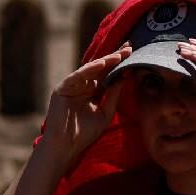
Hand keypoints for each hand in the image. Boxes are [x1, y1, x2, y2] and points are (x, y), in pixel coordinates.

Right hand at [40, 44, 130, 165]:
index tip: (133, 54)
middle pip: (100, 69)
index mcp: (92, 92)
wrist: (66, 147)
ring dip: (105, 61)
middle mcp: (82, 86)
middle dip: (114, 57)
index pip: (108, 75)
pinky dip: (89, 69)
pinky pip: (77, 76)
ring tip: (119, 55)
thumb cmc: (85, 134)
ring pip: (90, 70)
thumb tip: (125, 76)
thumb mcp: (105, 113)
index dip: (119, 65)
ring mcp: (71, 86)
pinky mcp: (62, 89)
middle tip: (129, 47)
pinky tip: (102, 63)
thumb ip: (114, 95)